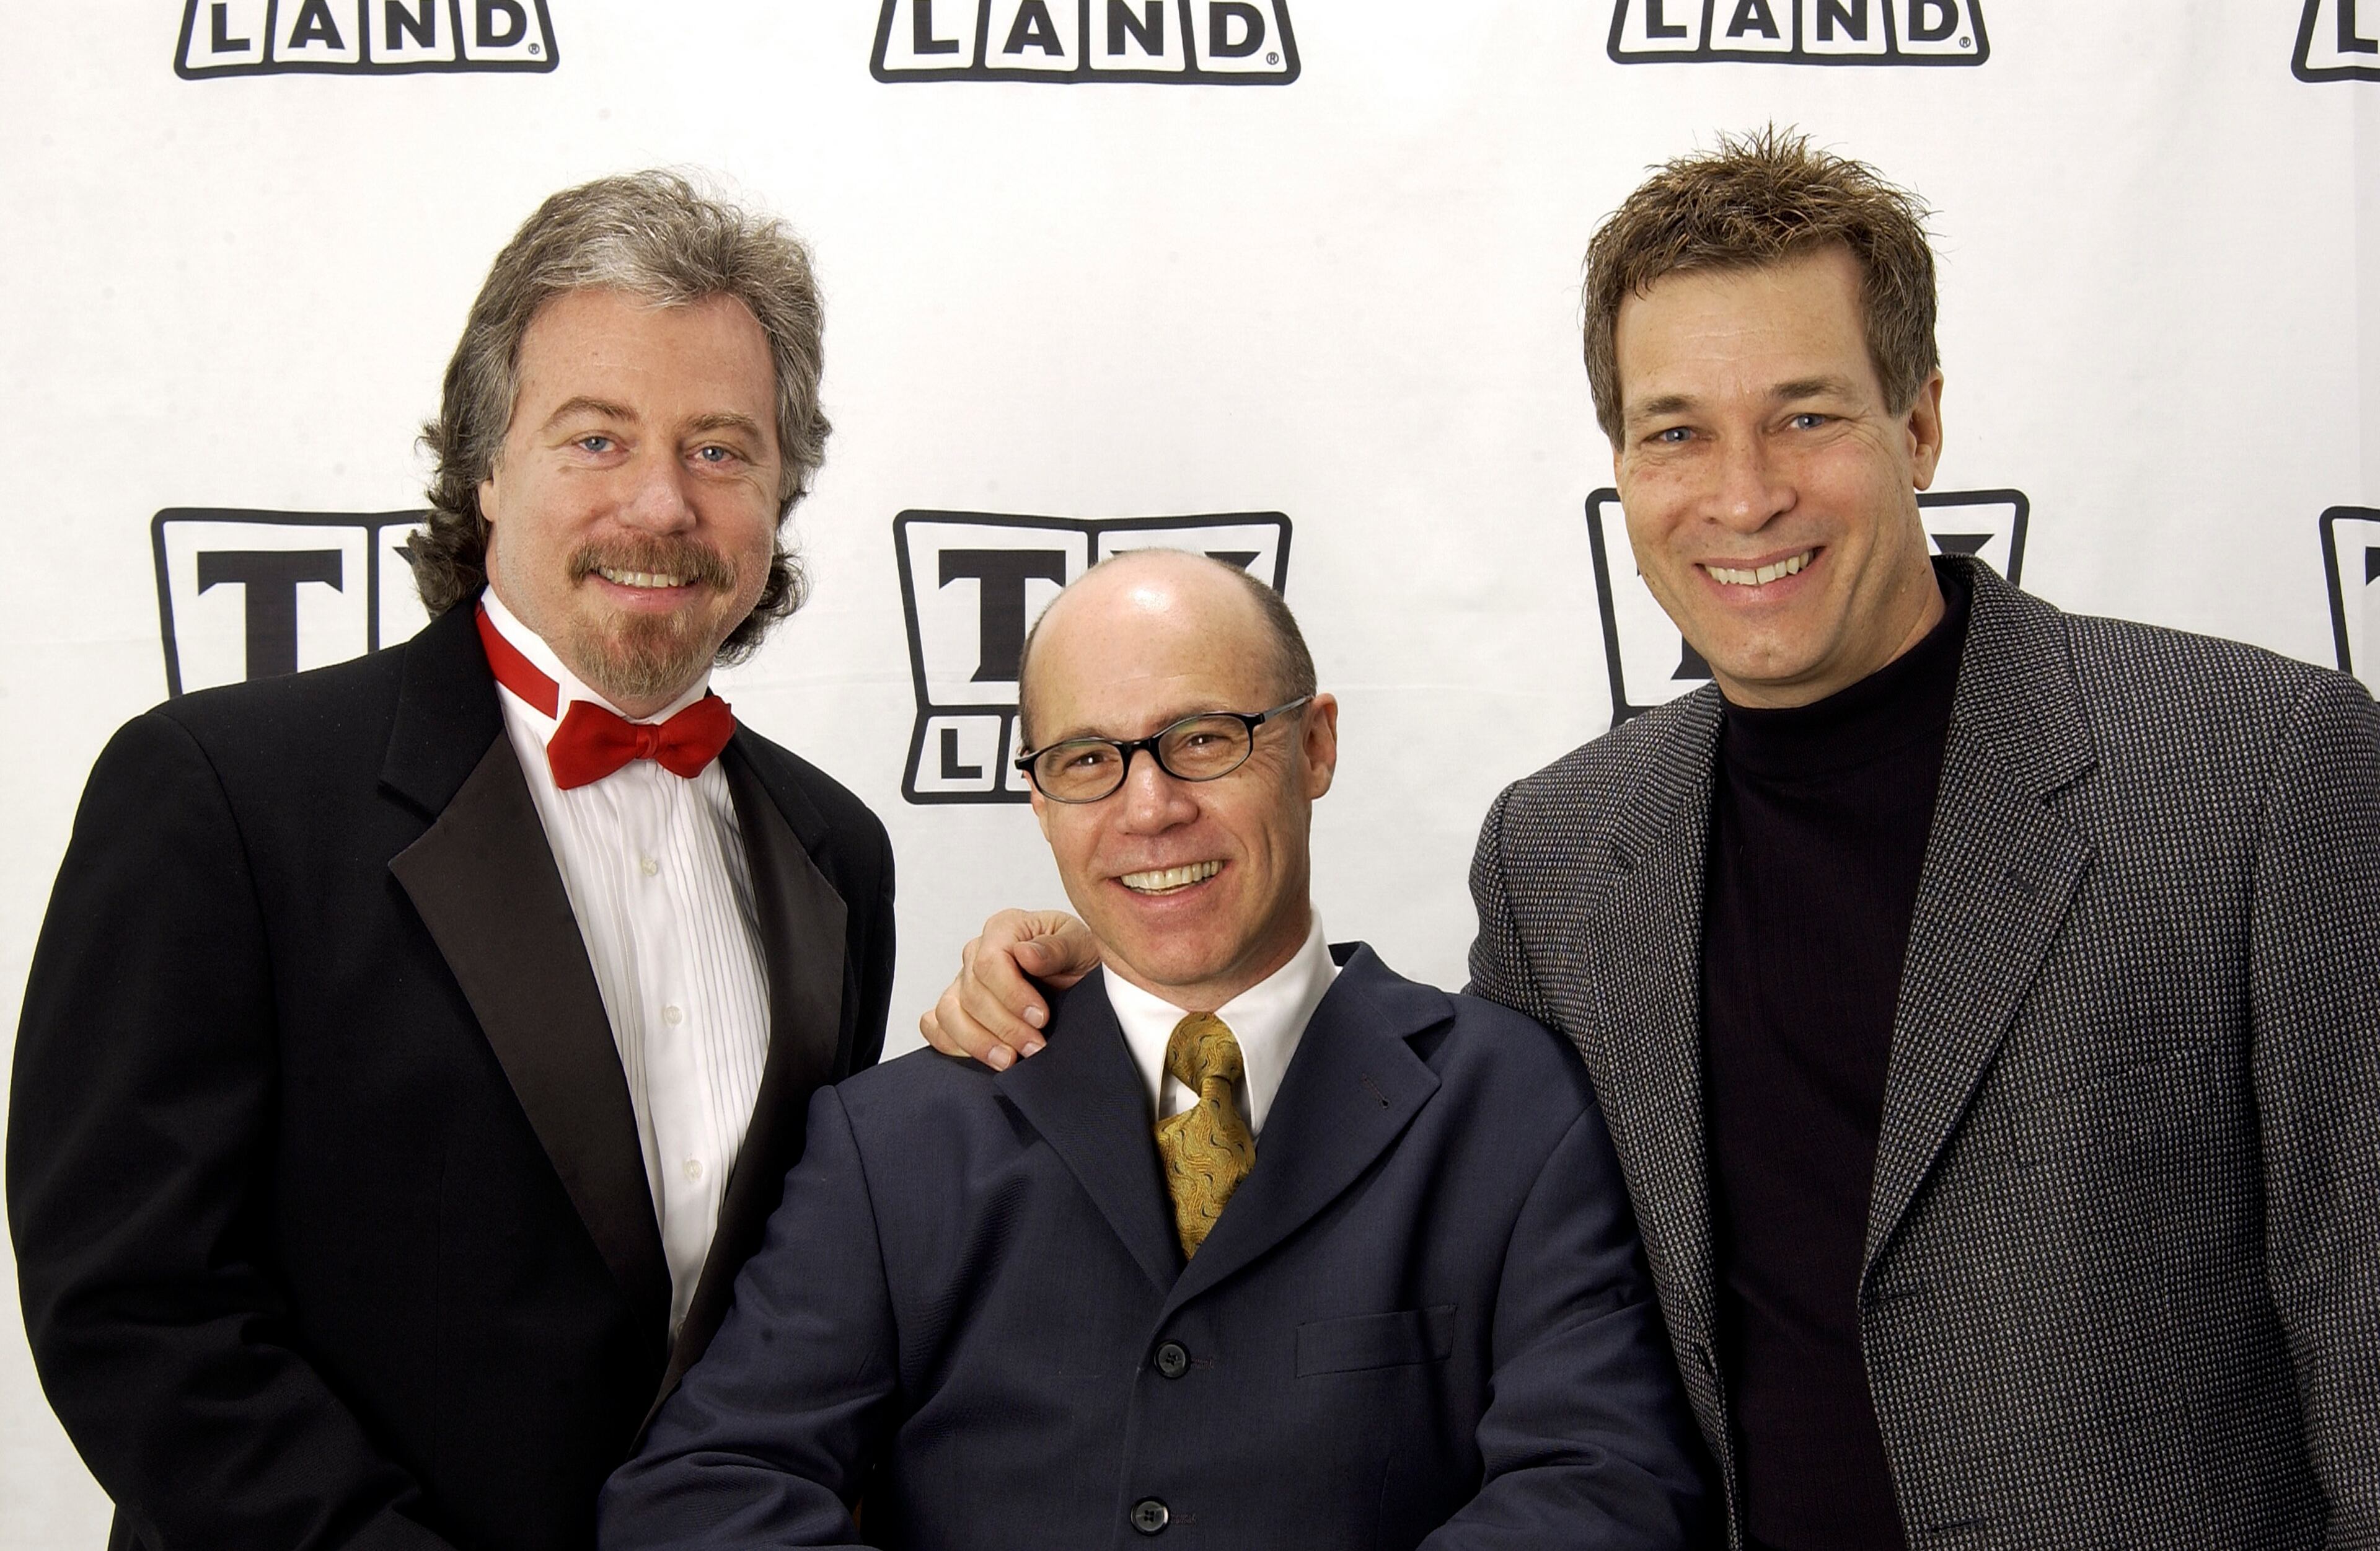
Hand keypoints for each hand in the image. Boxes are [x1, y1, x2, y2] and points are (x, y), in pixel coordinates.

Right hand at [919, 910, 1098, 1068]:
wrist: (1080, 980)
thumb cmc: (1080, 958)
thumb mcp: (1082, 947)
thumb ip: (1057, 948)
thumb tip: (1025, 954)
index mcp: (1005, 929)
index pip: (990, 962)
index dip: (1012, 994)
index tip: (1041, 1017)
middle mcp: (977, 953)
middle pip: (972, 994)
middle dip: (1005, 1026)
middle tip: (1035, 1046)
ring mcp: (963, 982)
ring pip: (948, 1013)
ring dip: (978, 1042)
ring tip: (1009, 1060)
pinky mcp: (957, 1008)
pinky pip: (935, 1025)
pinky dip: (950, 1043)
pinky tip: (982, 1057)